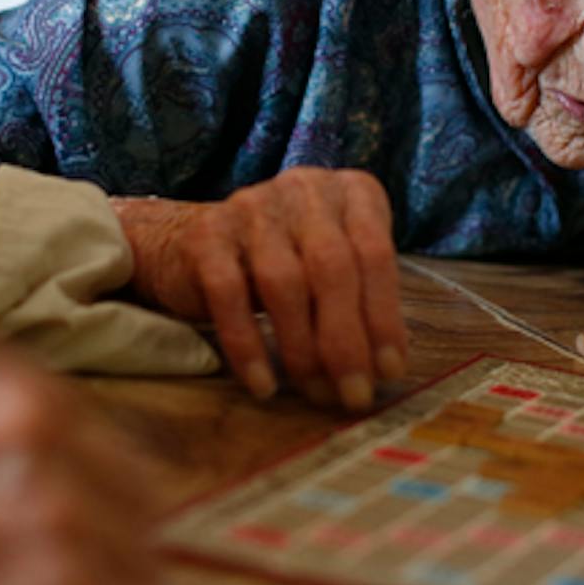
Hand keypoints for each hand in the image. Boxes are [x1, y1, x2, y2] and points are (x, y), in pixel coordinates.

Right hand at [116, 167, 408, 410]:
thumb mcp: (334, 266)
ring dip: (303, 349)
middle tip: (354, 394)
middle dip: (346, 340)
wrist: (193, 241)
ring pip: (284, 283)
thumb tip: (384, 368)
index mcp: (349, 193)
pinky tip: (263, 384)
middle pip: (332, 268)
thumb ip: (362, 302)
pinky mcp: (207, 237)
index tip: (390, 371)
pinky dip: (248, 347)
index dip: (384, 317)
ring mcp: (251, 208)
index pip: (375, 254)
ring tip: (315, 392)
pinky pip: (228, 296)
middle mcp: (303, 190)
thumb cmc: (286, 261)